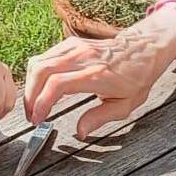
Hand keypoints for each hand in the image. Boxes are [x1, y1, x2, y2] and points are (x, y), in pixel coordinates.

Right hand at [24, 6, 175, 138]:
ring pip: (39, 61)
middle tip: (31, 115)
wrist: (145, 47)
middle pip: (41, 71)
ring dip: (31, 84)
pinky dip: (37, 72)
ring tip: (33, 104)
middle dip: (29, 96)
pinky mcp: (72, 43)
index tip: (37, 119)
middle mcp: (83, 57)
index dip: (41, 103)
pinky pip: (46, 56)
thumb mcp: (125, 105)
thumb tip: (80, 132)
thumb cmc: (138, 76)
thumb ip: (99, 118)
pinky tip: (40, 87)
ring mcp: (76, 47)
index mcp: (96, 74)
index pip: (57, 85)